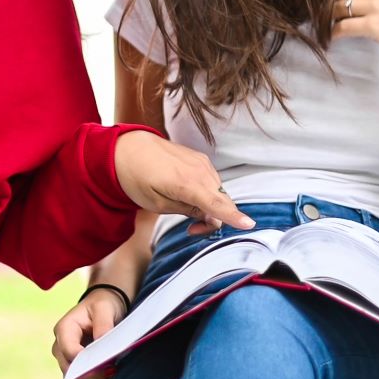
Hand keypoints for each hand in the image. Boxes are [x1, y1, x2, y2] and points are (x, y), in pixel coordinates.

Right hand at [52, 289, 129, 378]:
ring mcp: (64, 358)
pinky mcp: (73, 367)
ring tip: (110, 372)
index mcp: (64, 329)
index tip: (107, 364)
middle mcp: (59, 346)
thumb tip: (103, 350)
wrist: (102, 306)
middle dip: (91, 375)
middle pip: (69, 371)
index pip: (70, 353)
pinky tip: (107, 373)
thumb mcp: (104, 308)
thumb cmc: (102, 305)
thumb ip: (103, 327)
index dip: (87, 363)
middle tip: (112, 370)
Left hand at [113, 131, 253, 232]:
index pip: (215, 204)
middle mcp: (199, 170)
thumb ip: (187, 211)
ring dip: (210, 207)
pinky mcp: (201, 159)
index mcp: (186, 183)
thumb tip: (211, 217)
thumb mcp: (157, 204)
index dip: (233, 217)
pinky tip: (188, 195)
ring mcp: (202, 163)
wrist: (128, 149)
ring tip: (184, 209)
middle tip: (191, 230)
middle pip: (222, 202)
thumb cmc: (138, 179)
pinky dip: (207, 193)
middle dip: (213, 220)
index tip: (249, 225)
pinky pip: (212, 182)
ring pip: (218, 193)